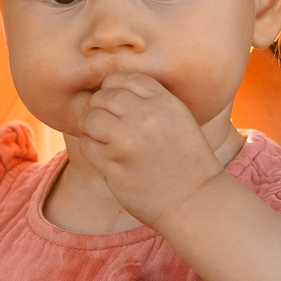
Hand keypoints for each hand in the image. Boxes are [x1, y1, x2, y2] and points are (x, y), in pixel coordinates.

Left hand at [74, 71, 224, 226]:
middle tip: (105, 122)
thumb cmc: (187, 162)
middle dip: (99, 107)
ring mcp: (126, 140)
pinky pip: (87, 145)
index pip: (124, 78)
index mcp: (164, 102)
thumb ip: (152, 103)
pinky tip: (104, 156)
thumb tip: (115, 91)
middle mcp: (144, 117)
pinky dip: (91, 148)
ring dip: (90, 126)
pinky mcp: (112, 164)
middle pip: (103, 96)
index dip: (113, 88)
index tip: (114, 101)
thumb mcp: (180, 120)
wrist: (193, 202)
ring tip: (100, 137)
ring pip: (89, 118)